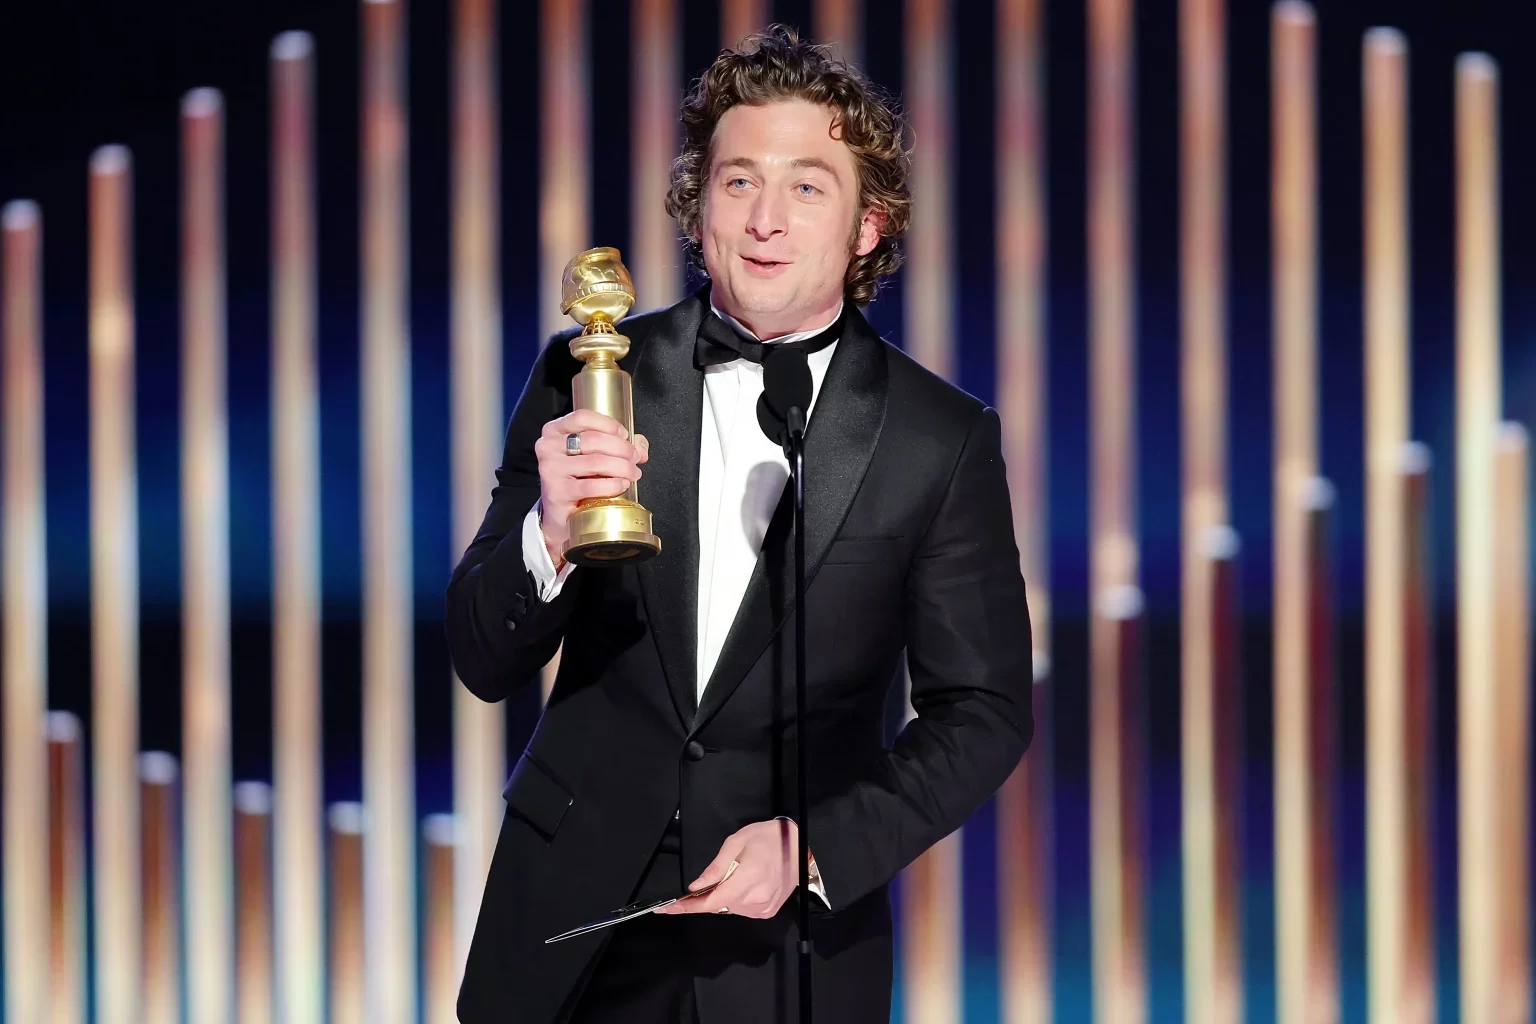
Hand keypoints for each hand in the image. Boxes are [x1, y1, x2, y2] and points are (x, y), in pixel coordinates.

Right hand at [534, 409, 648, 563]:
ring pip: (596, 461)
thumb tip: (640, 446)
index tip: (625, 436)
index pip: (583, 417)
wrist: (561, 515)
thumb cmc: (578, 480)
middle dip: (623, 449)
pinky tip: (622, 485)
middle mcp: (548, 447)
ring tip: (632, 474)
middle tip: (635, 459)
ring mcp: (551, 469)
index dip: (610, 425)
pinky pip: (592, 485)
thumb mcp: (594, 455)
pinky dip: (613, 485)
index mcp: (555, 431)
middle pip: (594, 439)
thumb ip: (619, 444)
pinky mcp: (557, 492)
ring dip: (622, 467)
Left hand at [656, 819, 797, 918]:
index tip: (668, 909)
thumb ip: (715, 867)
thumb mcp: (736, 842)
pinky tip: (744, 882)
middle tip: (707, 880)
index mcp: (749, 878)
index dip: (689, 907)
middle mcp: (757, 898)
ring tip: (737, 874)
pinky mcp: (767, 911)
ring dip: (724, 895)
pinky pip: (742, 909)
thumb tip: (696, 886)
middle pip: (719, 905)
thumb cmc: (768, 838)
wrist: (799, 846)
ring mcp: (763, 907)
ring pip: (730, 908)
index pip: (712, 901)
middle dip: (706, 895)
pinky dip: (736, 899)